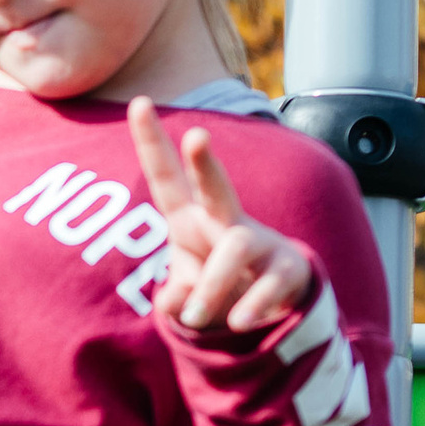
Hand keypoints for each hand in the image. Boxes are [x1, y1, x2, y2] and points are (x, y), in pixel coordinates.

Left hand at [129, 100, 316, 334]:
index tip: (138, 102)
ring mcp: (259, 244)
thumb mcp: (185, 288)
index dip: (151, 142)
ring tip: (196, 318)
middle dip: (205, 163)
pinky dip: (251, 305)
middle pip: (216, 187)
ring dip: (213, 284)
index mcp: (191, 219)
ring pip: (235, 247)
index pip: (167, 178)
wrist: (269, 305)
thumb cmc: (215, 283)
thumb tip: (172, 303)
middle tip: (196, 136)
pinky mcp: (285, 270)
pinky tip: (238, 323)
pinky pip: (269, 283)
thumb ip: (174, 296)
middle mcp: (224, 222)